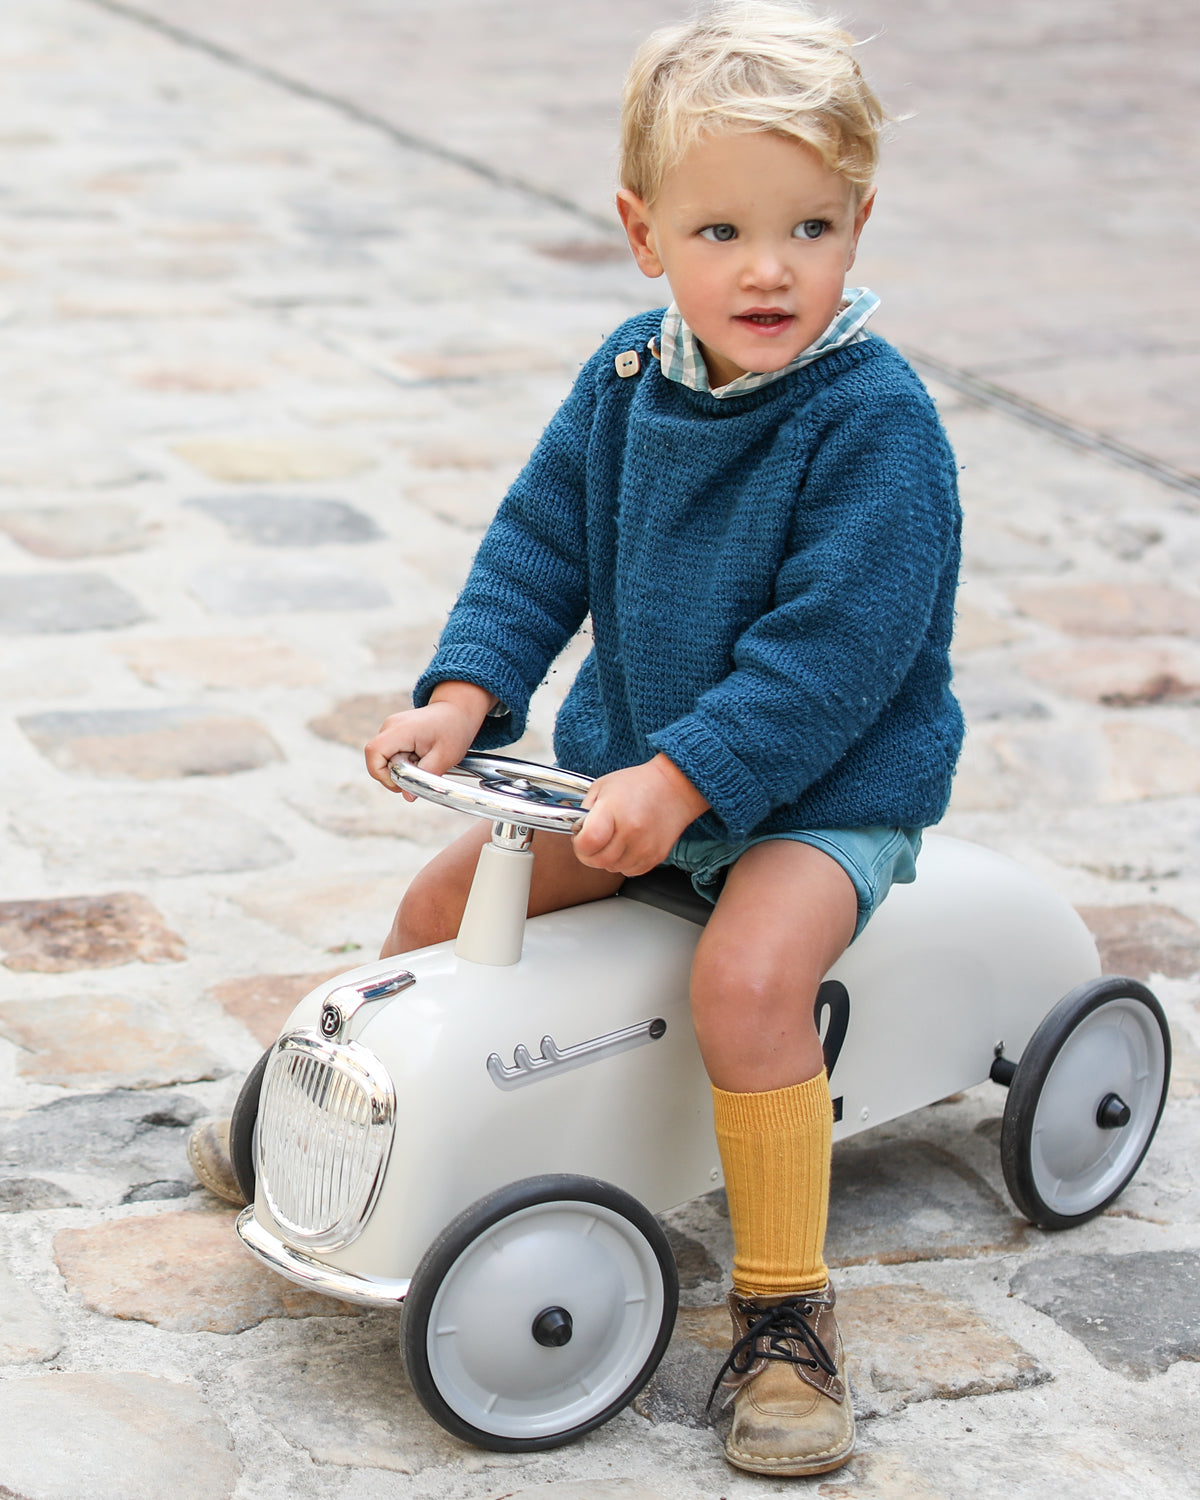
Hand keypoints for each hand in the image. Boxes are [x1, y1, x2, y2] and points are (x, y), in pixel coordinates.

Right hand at [364, 682, 494, 797]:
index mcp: (400, 729)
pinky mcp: (392, 733)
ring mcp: (389, 728)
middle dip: (395, 773)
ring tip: (422, 760)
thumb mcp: (445, 757)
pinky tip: (419, 756)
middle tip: (419, 772)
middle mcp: (390, 726)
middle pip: (376, 759)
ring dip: (400, 767)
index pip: (374, 753)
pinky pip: (389, 755)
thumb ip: (425, 777)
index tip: (402, 782)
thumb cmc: (453, 730)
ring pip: (383, 759)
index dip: (382, 774)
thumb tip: (408, 797)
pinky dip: (402, 761)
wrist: (457, 712)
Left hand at [572, 755, 708, 876]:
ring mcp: (644, 847)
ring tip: (615, 838)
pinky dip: (624, 861)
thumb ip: (585, 811)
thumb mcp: (603, 787)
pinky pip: (629, 871)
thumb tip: (577, 831)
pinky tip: (628, 843)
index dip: (579, 843)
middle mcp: (631, 832)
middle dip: (590, 853)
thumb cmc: (638, 784)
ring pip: (612, 868)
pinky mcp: (655, 857)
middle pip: (597, 861)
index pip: (587, 843)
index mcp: (613, 811)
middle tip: (595, 838)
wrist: (674, 788)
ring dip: (608, 858)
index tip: (581, 836)